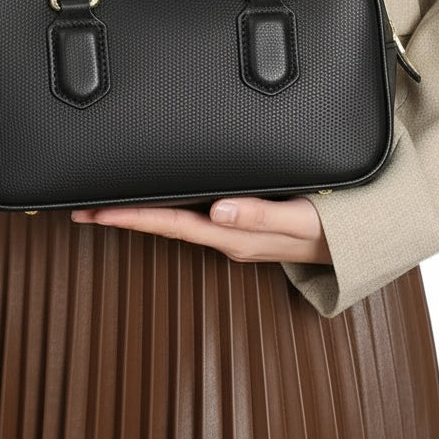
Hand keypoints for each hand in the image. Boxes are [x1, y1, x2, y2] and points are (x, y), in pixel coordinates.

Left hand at [70, 197, 332, 265]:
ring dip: (139, 213)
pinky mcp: (240, 223)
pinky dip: (167, 208)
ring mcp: (231, 232)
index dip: (130, 218)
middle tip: (79, 207)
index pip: (170, 225)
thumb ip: (260, 214)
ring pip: (175, 221)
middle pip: (162, 225)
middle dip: (121, 217)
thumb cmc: (332, 227)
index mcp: (233, 236)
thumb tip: (216, 210)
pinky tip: (156, 198)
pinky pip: (193, 216)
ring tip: (104, 204)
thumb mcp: (300, 219)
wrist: (358, 240)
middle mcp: (225, 236)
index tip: (94, 212)